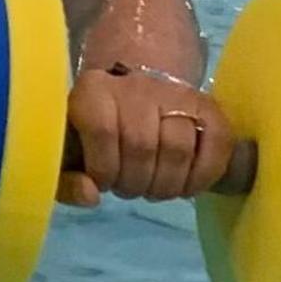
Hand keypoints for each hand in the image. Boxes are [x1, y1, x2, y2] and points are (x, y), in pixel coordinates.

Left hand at [65, 62, 236, 206]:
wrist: (133, 95)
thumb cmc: (92, 132)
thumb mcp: (66, 153)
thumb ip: (64, 180)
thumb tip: (91, 196)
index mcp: (93, 90)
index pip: (101, 131)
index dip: (104, 168)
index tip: (103, 183)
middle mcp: (136, 84)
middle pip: (142, 145)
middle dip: (135, 182)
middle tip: (131, 189)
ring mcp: (176, 93)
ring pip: (178, 148)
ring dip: (167, 184)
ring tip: (155, 190)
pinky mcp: (208, 104)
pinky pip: (216, 142)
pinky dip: (203, 175)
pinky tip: (186, 187)